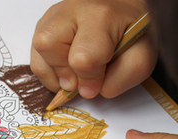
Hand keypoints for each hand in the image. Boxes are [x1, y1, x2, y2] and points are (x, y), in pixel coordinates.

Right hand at [31, 0, 156, 98]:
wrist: (125, 7)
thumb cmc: (133, 31)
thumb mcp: (141, 57)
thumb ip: (120, 79)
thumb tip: (88, 91)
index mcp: (102, 16)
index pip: (83, 58)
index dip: (88, 81)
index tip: (95, 87)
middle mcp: (73, 9)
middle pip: (48, 45)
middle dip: (63, 73)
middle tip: (79, 79)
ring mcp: (56, 13)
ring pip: (37, 48)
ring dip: (52, 72)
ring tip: (71, 76)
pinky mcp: (46, 21)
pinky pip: (35, 49)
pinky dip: (47, 66)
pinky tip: (64, 66)